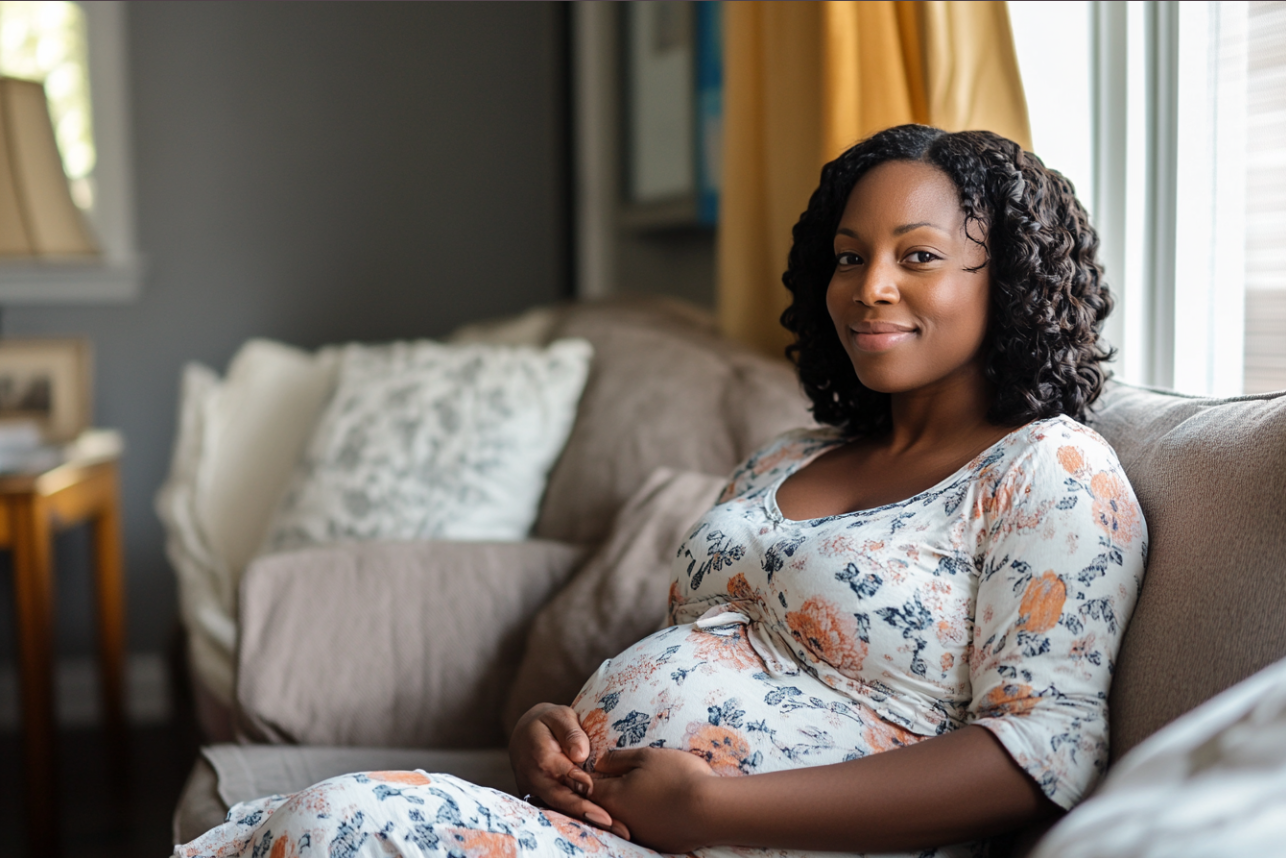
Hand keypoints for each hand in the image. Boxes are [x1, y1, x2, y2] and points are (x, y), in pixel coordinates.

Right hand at [508, 703, 626, 837]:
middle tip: (611, 822)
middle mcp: (536, 778)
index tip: (593, 789)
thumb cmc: (548, 722)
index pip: (561, 772)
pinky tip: (603, 825)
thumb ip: (570, 731)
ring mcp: (536, 792)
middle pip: (561, 798)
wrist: (524, 733)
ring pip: (561, 808)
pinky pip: (560, 810)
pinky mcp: (541, 799)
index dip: (578, 782)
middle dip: (585, 811)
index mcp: (541, 756)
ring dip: (586, 819)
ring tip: (614, 828)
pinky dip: (580, 818)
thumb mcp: (559, 716)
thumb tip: (580, 754)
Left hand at [591, 748, 720, 851]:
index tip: (595, 766)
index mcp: (612, 796)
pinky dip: (646, 817)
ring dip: (628, 805)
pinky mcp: (657, 843)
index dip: (586, 774)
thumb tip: (599, 763)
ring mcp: (639, 835)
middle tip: (619, 777)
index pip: (586, 786)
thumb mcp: (644, 756)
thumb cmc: (676, 776)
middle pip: (603, 804)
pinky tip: (660, 807)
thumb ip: (617, 759)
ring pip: (624, 818)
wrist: (709, 809)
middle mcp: (620, 820)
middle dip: (606, 791)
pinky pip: (644, 828)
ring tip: (644, 790)